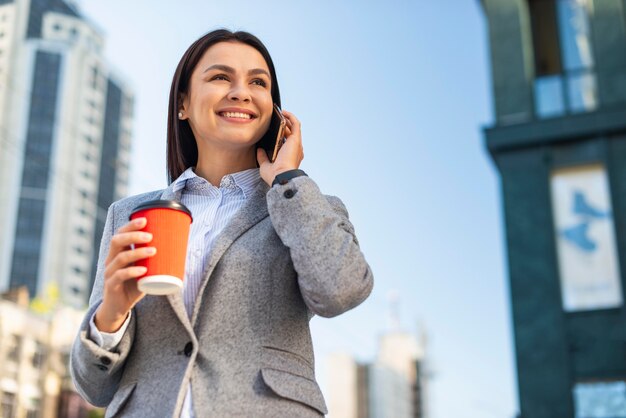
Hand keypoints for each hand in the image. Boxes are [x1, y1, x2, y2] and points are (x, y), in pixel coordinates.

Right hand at [94, 217, 155, 332]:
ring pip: (120, 258)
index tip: (145, 219)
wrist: (119, 308)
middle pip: (117, 241)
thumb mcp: (145, 270)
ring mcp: (110, 273)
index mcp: (118, 253)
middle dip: (133, 235)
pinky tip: (143, 270)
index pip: (120, 234)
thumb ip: (157, 261)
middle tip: (150, 235)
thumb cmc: (134, 285)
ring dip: (137, 252)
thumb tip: (182, 251)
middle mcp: (111, 260)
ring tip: (153, 251)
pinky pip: (119, 276)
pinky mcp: (111, 286)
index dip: (130, 226)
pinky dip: (132, 272)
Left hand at [257, 110, 303, 185]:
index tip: (273, 129)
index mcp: (289, 156)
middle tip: (275, 118)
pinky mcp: (296, 139)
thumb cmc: (274, 175)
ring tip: (279, 113)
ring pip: (294, 127)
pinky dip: (290, 116)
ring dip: (287, 119)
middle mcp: (295, 150)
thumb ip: (262, 157)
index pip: (286, 142)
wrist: (281, 177)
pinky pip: (295, 123)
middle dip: (284, 125)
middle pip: (290, 133)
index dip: (281, 134)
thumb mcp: (265, 165)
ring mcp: (296, 144)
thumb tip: (260, 150)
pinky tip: (283, 112)